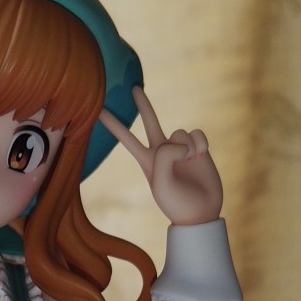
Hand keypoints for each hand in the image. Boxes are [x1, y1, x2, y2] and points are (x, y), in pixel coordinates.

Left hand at [99, 86, 222, 225]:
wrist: (201, 211)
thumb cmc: (177, 201)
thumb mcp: (161, 181)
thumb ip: (165, 155)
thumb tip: (179, 141)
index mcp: (147, 160)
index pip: (127, 139)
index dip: (114, 125)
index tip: (99, 111)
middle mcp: (162, 151)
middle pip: (150, 122)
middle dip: (143, 105)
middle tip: (133, 88)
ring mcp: (180, 148)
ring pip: (180, 132)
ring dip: (187, 147)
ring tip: (189, 163)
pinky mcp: (198, 146)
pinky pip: (197, 133)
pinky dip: (200, 144)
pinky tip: (201, 157)